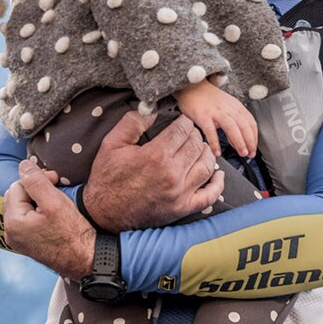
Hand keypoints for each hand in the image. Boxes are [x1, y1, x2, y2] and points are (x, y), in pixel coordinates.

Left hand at [2, 169, 97, 279]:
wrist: (85, 260)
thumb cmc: (72, 233)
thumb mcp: (54, 202)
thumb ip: (36, 181)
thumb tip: (22, 166)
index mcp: (13, 222)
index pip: (17, 186)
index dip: (36, 178)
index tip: (55, 179)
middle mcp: (11, 233)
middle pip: (16, 197)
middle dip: (33, 188)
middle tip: (55, 186)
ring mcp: (18, 241)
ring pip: (21, 207)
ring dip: (36, 199)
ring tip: (55, 200)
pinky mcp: (27, 244)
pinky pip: (26, 220)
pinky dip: (36, 211)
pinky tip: (52, 213)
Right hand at [80, 113, 222, 230]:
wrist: (104, 213)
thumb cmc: (107, 178)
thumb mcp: (111, 144)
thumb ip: (132, 123)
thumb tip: (152, 109)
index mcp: (156, 156)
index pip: (183, 130)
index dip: (184, 121)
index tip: (181, 121)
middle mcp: (172, 174)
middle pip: (197, 145)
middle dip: (194, 135)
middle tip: (187, 134)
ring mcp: (180, 193)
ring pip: (207, 166)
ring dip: (206, 153)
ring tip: (199, 148)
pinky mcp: (182, 208)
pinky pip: (209, 195)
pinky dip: (218, 184)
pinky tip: (218, 174)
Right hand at [175, 79, 258, 157]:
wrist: (191, 87)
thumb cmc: (208, 99)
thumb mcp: (226, 107)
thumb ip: (234, 123)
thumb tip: (239, 142)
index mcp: (236, 106)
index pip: (251, 123)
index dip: (254, 138)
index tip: (253, 149)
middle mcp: (228, 108)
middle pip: (244, 125)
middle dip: (249, 141)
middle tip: (249, 154)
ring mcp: (215, 112)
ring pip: (232, 127)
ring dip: (239, 142)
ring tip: (241, 153)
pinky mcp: (202, 116)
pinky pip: (210, 131)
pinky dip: (215, 143)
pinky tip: (217, 152)